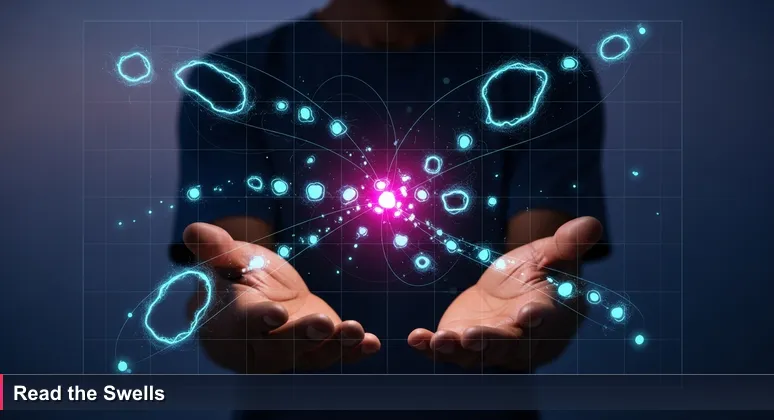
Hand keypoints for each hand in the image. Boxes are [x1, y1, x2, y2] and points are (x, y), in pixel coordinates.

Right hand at [184, 222, 380, 372]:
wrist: (259, 297)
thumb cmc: (237, 278)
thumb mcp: (229, 260)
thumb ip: (216, 251)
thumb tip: (193, 230)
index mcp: (232, 321)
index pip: (244, 323)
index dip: (259, 319)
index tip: (276, 313)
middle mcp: (259, 345)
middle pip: (280, 345)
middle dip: (302, 336)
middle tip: (323, 324)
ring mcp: (290, 352)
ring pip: (311, 353)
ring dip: (335, 345)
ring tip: (356, 331)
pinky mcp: (316, 350)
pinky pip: (334, 354)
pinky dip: (353, 352)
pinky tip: (371, 343)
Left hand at [407, 217, 601, 369]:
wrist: (515, 290)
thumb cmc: (541, 273)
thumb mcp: (553, 254)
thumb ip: (568, 244)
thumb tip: (592, 223)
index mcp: (546, 315)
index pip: (545, 320)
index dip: (538, 319)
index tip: (529, 315)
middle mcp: (519, 338)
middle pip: (507, 344)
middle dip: (490, 342)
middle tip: (474, 336)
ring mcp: (489, 344)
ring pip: (474, 353)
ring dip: (456, 349)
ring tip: (437, 340)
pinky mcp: (462, 342)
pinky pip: (447, 349)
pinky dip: (430, 346)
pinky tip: (415, 338)